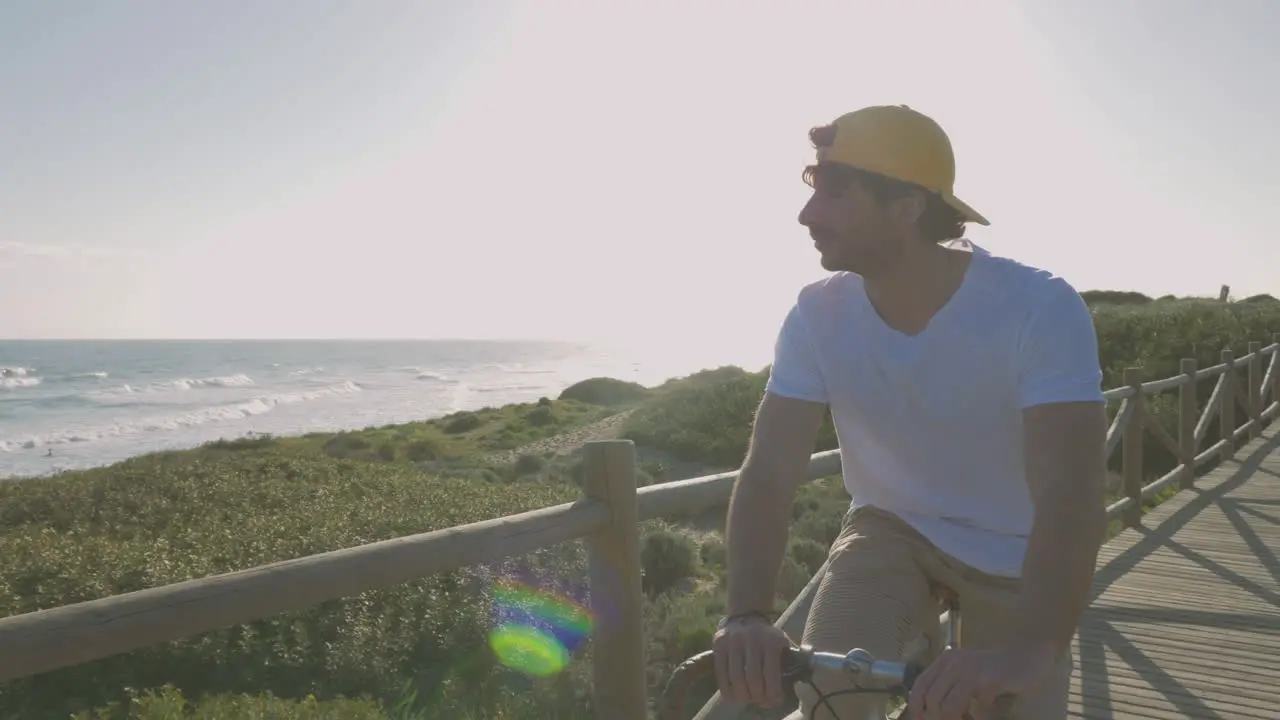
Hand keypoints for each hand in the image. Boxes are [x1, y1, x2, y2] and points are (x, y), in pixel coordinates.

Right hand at [712, 616, 790, 707]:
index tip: (774, 702)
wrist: (746, 615)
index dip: (773, 693)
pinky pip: (721, 673)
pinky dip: (726, 689)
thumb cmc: (767, 636)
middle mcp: (752, 640)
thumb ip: (791, 660)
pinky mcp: (719, 645)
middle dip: (758, 696)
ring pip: (736, 678)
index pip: (771, 674)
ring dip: (742, 695)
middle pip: (753, 679)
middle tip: (761, 702)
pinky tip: (732, 697)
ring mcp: (733, 642)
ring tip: (747, 699)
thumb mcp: (782, 642)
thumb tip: (798, 679)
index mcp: (771, 641)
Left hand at [906, 644, 1055, 719]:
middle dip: (938, 718)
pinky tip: (988, 709)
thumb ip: (948, 684)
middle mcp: (955, 663)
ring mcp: (972, 672)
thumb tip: (931, 711)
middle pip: (933, 700)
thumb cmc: (994, 667)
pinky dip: (982, 716)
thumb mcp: (965, 670)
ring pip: (949, 707)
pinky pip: (979, 708)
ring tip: (969, 718)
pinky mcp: (991, 681)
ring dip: (956, 719)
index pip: (920, 685)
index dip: (916, 707)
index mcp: (946, 660)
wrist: (1026, 654)